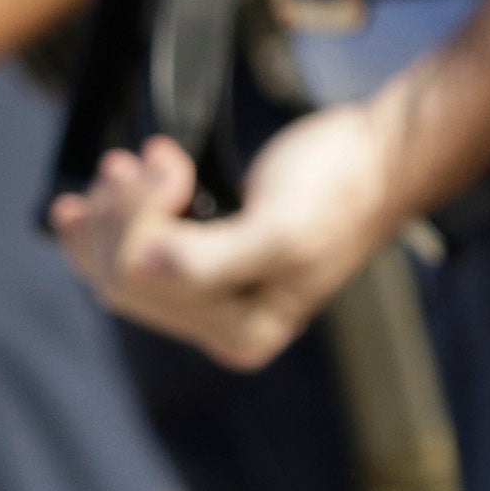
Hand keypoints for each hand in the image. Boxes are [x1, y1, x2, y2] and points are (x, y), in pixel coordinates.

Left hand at [49, 96, 402, 370]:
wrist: (374, 158)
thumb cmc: (340, 191)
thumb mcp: (281, 229)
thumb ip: (211, 259)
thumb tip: (144, 266)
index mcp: (240, 333)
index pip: (138, 282)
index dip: (137, 217)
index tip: (174, 167)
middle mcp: (218, 325)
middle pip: (119, 275)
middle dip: (120, 209)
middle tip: (152, 157)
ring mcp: (207, 293)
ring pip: (116, 261)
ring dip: (115, 205)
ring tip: (140, 159)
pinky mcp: (201, 260)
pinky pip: (132, 249)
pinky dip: (117, 211)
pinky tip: (124, 178)